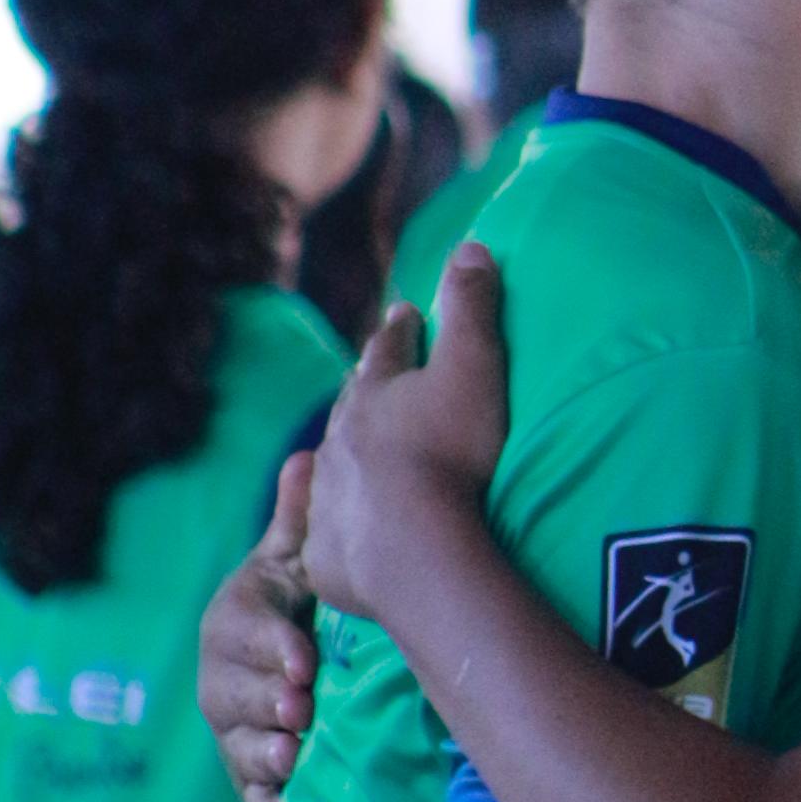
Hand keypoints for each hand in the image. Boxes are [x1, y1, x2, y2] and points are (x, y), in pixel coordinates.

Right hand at [198, 455, 319, 801]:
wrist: (308, 662)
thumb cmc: (306, 602)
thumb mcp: (302, 563)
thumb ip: (302, 521)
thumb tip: (311, 458)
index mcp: (232, 623)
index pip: (239, 632)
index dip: (268, 647)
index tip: (303, 660)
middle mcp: (223, 679)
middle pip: (228, 695)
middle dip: (262, 702)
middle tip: (300, 710)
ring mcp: (235, 731)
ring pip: (236, 745)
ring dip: (261, 753)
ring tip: (294, 755)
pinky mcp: (253, 778)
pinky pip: (252, 799)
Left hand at [302, 250, 511, 634]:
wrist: (409, 547)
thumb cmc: (448, 453)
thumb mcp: (473, 368)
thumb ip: (472, 307)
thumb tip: (471, 245)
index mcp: (373, 395)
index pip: (387, 350)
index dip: (399, 330)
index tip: (403, 312)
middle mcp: (339, 442)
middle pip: (351, 406)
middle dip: (364, 390)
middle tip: (369, 377)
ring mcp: (329, 499)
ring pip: (332, 467)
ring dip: (347, 457)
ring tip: (355, 454)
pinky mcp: (328, 557)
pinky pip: (332, 535)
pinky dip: (341, 526)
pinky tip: (345, 531)